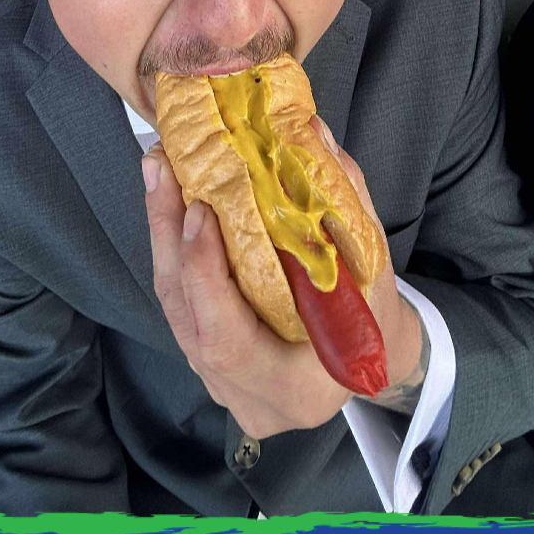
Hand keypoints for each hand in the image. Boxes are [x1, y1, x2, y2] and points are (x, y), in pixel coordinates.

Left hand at [141, 118, 423, 439]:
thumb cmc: (371, 316)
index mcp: (295, 391)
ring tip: (161, 171)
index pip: (226, 341)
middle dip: (170, 239)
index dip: (205, 275)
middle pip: (185, 317)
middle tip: (165, 169)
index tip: (200, 210)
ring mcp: (220, 386)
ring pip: (173, 307)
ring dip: (164, 235)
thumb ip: (345, 204)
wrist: (365, 359)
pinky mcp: (204, 361)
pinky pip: (178, 304)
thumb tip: (313, 133)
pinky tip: (171, 204)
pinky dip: (173, 251)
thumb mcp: (372, 266)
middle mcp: (248, 400)